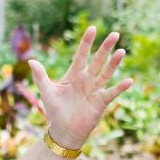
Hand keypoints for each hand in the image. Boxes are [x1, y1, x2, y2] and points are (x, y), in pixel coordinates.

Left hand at [28, 27, 132, 149]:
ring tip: (121, 51)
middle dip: (105, 48)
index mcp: (73, 75)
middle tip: (115, 34)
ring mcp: (95, 90)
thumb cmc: (55, 112)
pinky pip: (112, 93)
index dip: (86, 43)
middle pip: (97, 61)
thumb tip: (30, 60)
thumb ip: (40, 77)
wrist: (64, 132)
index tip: (92, 28)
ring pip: (106, 73)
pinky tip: (129, 81)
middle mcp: (86, 80)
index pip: (81, 56)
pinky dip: (120, 88)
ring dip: (114, 63)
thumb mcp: (47, 93)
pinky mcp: (101, 102)